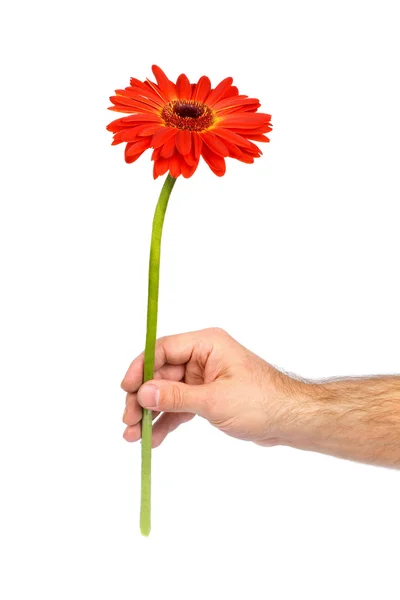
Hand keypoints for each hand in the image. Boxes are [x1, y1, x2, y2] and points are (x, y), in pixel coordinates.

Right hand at [121, 327, 304, 447]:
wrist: (290, 421)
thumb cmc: (261, 402)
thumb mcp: (214, 400)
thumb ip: (176, 397)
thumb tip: (143, 393)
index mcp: (206, 345)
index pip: (163, 349)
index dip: (141, 368)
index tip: (126, 389)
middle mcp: (203, 357)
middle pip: (161, 373)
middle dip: (142, 398)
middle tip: (128, 420)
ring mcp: (204, 378)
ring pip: (167, 393)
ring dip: (151, 413)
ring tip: (133, 435)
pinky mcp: (207, 397)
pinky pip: (179, 406)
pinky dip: (167, 421)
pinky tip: (154, 438)